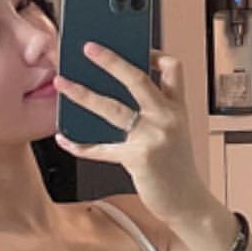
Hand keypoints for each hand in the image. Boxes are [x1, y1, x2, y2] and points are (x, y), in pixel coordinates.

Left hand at [53, 43, 207, 225]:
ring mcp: (153, 137)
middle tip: (88, 48)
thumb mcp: (174, 133)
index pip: (172, 68)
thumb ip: (154, 112)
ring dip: (83, 94)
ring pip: (112, 108)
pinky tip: (65, 139)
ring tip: (63, 84)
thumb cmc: (177, 169)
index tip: (136, 47)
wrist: (188, 203)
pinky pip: (102, 148)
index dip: (154, 53)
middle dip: (110, 60)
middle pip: (138, 78)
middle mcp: (168, 117)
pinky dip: (80, 145)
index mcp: (178, 108)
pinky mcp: (138, 158)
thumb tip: (116, 93)